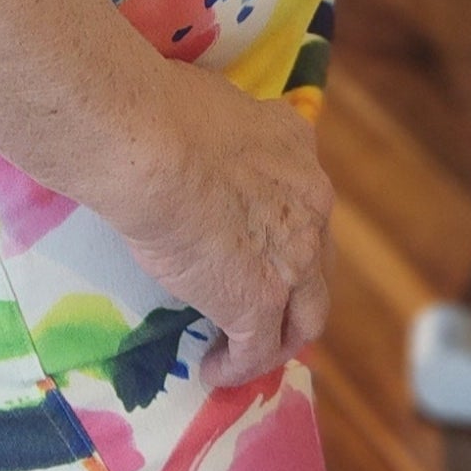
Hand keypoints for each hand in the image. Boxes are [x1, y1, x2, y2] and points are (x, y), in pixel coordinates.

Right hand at [88, 63, 335, 390]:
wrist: (151, 145)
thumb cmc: (161, 110)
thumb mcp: (211, 100)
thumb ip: (219, 126)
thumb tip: (195, 123)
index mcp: (297, 147)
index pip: (304, 198)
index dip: (287, 228)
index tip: (260, 241)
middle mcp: (311, 204)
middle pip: (318, 262)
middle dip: (296, 288)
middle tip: (265, 304)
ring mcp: (291, 259)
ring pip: (305, 315)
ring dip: (280, 335)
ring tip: (248, 348)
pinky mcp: (258, 302)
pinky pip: (259, 349)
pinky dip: (240, 366)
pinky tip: (213, 370)